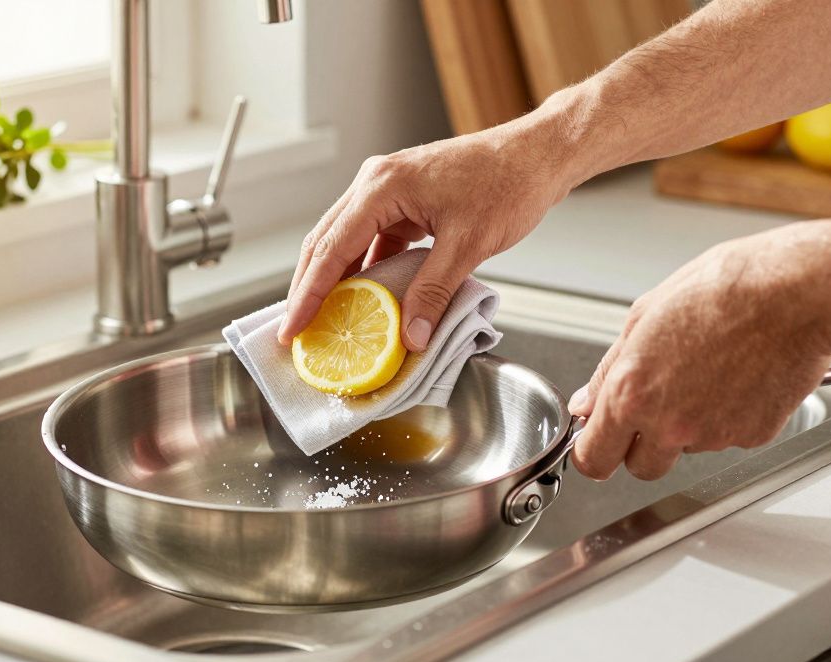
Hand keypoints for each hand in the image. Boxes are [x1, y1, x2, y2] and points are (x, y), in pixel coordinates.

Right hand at [277, 116, 577, 350]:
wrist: (538, 155)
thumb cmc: (508, 183)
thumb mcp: (468, 244)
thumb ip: (434, 292)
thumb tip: (411, 336)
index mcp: (382, 187)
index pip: (331, 249)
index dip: (308, 295)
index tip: (292, 329)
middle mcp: (376, 183)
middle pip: (325, 242)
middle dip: (308, 290)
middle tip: (297, 332)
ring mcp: (388, 190)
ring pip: (345, 241)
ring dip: (334, 280)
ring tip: (324, 321)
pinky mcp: (404, 201)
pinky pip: (372, 239)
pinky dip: (364, 270)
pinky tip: (366, 300)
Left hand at [568, 223, 830, 480]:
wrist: (794, 293)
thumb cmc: (723, 290)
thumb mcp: (643, 316)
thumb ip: (609, 371)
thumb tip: (588, 402)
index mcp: (632, 394)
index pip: (593, 458)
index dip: (593, 452)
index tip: (596, 444)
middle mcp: (669, 423)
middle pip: (641, 468)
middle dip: (641, 446)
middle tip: (656, 406)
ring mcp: (713, 435)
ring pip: (687, 448)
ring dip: (689, 425)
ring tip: (708, 371)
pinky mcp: (752, 435)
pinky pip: (729, 437)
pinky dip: (729, 416)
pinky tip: (738, 376)